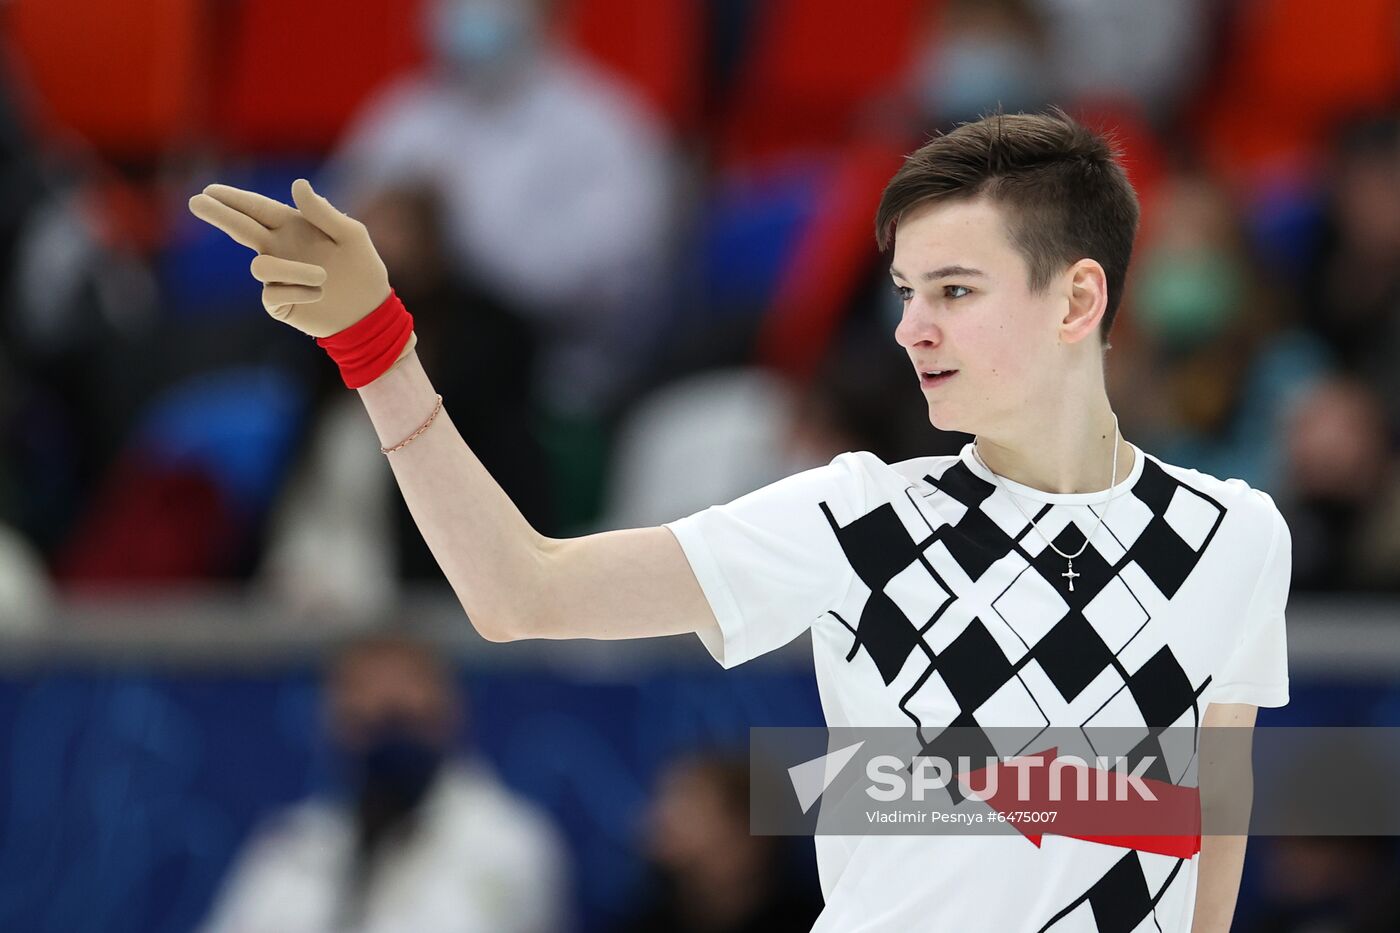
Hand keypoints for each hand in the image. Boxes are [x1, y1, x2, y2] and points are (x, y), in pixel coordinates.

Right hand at [187, 178, 393, 338]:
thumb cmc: (363, 269)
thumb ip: (324, 212)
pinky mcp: (279, 302)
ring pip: (261, 267)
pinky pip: (271, 294)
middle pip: (240, 229)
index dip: (235, 200)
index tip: (210, 191)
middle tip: (195, 202)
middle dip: (220, 214)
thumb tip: (297, 184)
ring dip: (293, 270)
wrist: (370, 312)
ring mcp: (277, 277)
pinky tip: (319, 294)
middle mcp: (280, 249)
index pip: (258, 209)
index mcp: (294, 228)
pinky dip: (297, 291)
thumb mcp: (351, 236)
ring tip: (324, 278)